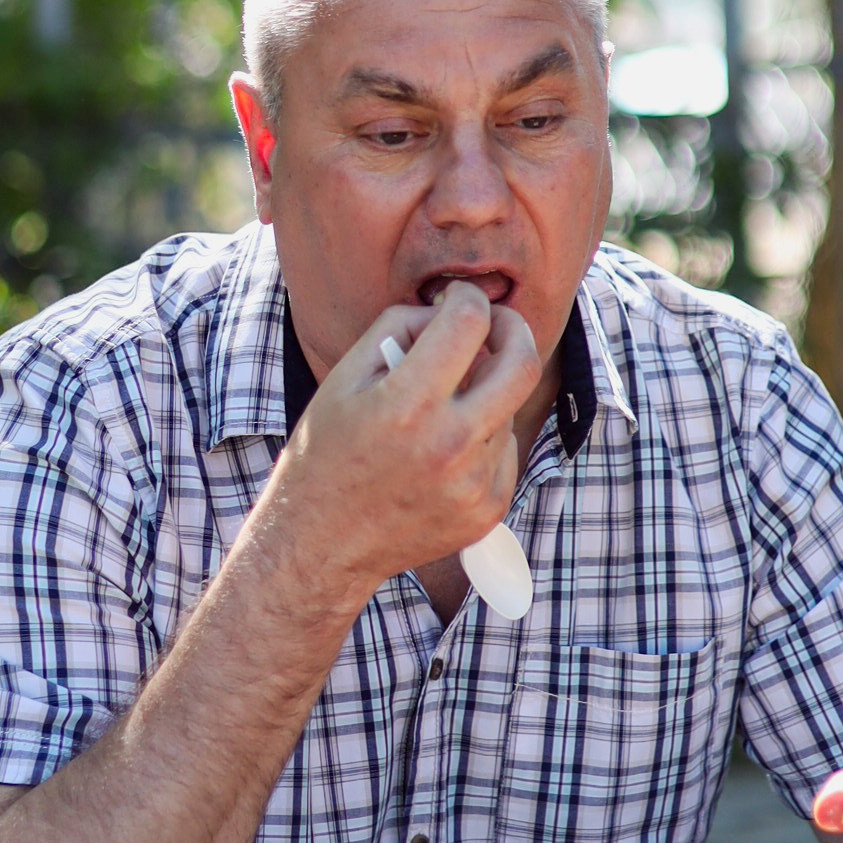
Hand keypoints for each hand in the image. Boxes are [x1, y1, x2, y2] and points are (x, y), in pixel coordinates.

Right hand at [279, 282, 541, 602]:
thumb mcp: (345, 378)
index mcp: (407, 405)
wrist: (319, 543)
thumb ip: (399, 329)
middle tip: (497, 325)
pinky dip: (483, 439)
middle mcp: (449, 445)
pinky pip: (505, 451)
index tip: (461, 300)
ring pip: (508, 409)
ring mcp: (474, 483)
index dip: (468, 298)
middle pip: (522, 364)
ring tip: (438, 412)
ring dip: (484, 395)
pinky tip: (441, 455)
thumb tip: (449, 311)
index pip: (469, 323)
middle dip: (513, 330)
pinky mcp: (488, 510)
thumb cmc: (326, 454)